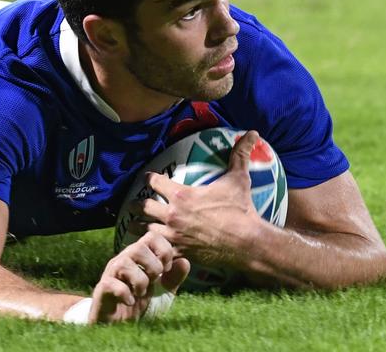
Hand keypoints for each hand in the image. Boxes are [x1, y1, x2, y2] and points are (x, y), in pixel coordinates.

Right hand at [88, 231, 189, 323]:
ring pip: (123, 263)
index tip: (166, 269)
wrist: (121, 329)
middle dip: (153, 267)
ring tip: (141, 294)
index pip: (152, 236)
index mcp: (139, 257)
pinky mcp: (102, 290)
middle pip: (138, 247)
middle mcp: (124, 260)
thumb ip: (173, 277)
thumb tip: (185, 261)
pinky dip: (125, 294)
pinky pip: (111, 284)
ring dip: (139, 281)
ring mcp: (111, 274)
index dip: (164, 250)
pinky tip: (131, 302)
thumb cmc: (141, 306)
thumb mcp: (163, 293)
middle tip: (154, 282)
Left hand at [132, 130, 262, 267]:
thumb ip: (240, 154)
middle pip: (143, 206)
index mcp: (181, 195)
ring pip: (144, 229)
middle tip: (134, 204)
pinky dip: (151, 246)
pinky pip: (157, 249)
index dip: (149, 178)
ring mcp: (173, 235)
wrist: (246, 242)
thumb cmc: (240, 209)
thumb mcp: (238, 179)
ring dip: (137, 225)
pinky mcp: (178, 252)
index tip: (147, 178)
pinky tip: (148, 245)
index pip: (154, 181)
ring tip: (132, 224)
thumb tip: (252, 133)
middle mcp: (172, 214)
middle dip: (137, 204)